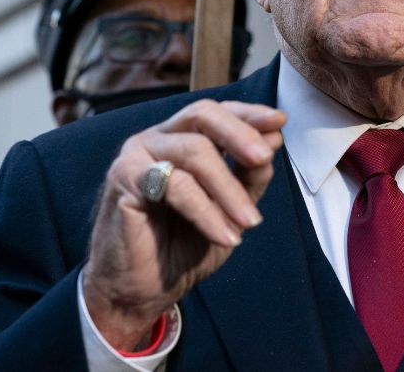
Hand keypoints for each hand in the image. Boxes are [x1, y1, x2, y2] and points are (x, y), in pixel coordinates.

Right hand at [81, 99, 285, 349]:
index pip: (216, 112)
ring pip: (194, 151)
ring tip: (251, 223)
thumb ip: (248, 174)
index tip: (280, 122)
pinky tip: (225, 237)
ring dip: (230, 189)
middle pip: (202, 115)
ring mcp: (137, 155)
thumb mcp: (229, 208)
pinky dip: (207, 212)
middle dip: (240, 135)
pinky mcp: (123, 178)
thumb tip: (275, 137)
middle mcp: (157, 139)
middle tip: (265, 159)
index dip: (248, 114)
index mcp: (179, 138)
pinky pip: (176, 186)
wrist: (143, 289)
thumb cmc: (183, 245)